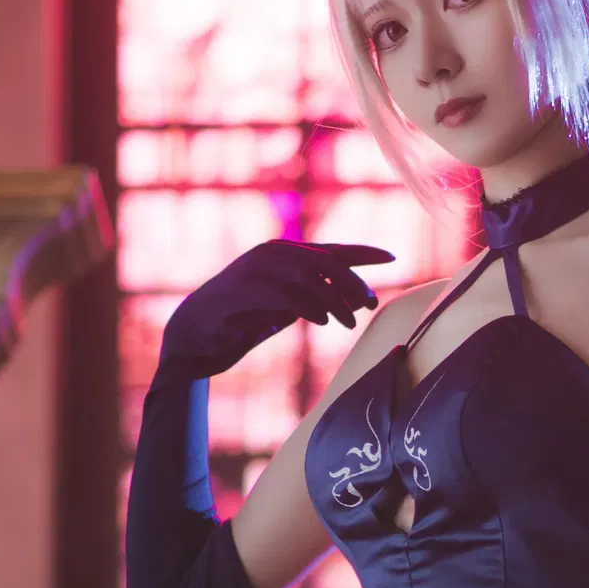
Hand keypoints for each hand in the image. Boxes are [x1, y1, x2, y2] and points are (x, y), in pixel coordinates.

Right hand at [157, 240, 394, 379]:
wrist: (195, 337)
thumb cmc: (242, 322)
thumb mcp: (287, 310)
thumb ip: (317, 300)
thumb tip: (359, 299)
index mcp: (283, 257)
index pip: (331, 250)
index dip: (362, 252)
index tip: (392, 257)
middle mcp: (272, 255)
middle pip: (325, 260)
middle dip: (352, 282)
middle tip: (370, 304)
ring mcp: (255, 269)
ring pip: (308, 275)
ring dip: (333, 299)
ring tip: (348, 322)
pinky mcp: (244, 290)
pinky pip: (285, 293)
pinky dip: (308, 306)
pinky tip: (322, 321)